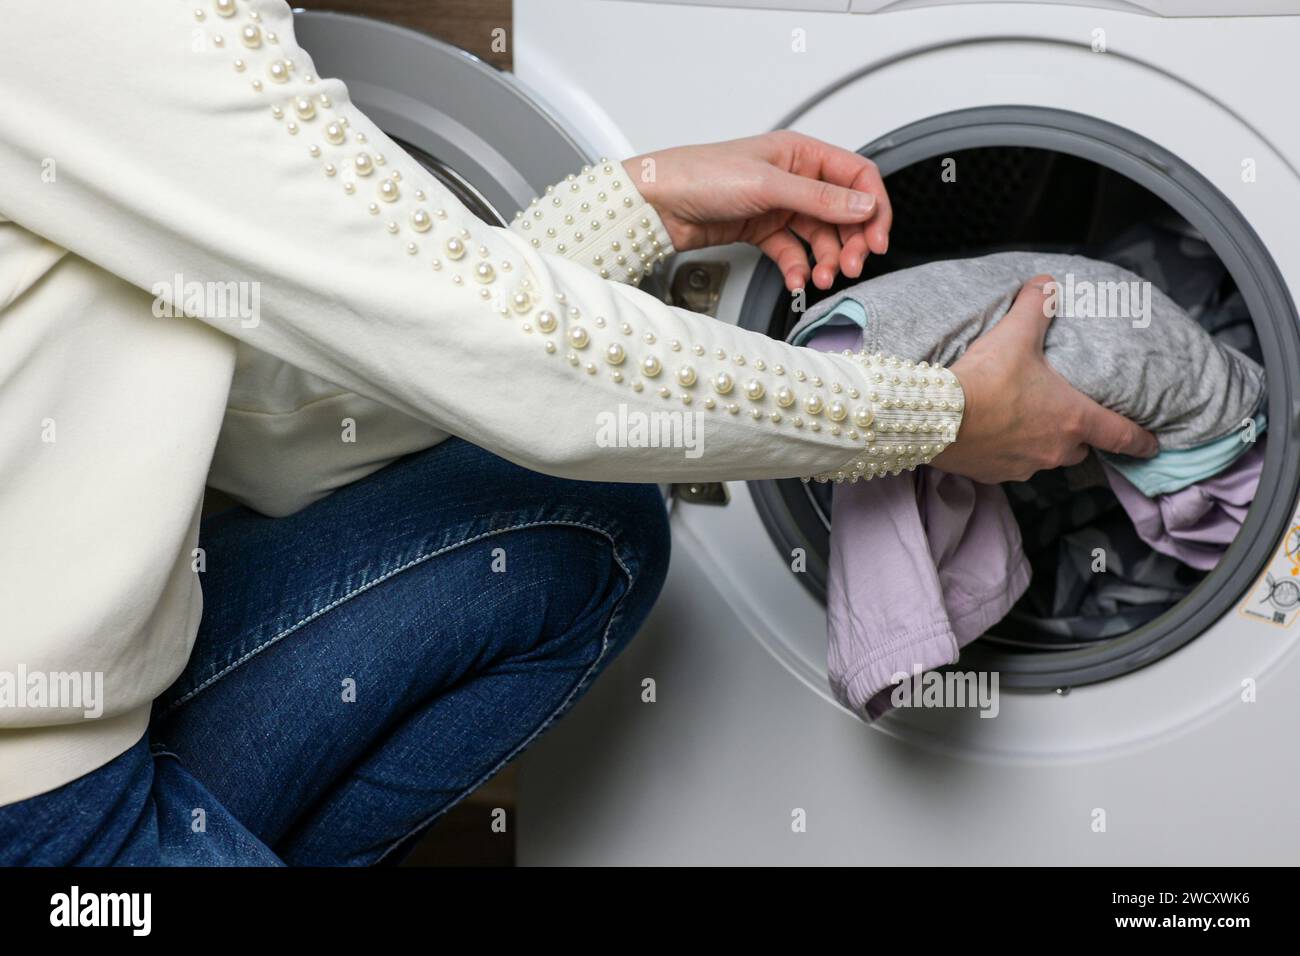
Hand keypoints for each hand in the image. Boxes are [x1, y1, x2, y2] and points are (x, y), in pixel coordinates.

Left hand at [624, 131, 890, 292]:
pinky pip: (793, 251)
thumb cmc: (701, 175)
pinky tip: (798, 279)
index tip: (877, 239)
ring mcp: (779, 205)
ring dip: (827, 259)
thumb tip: (863, 205)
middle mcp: (795, 178)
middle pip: (843, 212)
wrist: (656, 203)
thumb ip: (819, 199)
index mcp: (802, 153)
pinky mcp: (762, 229)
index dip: (873, 208)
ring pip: (820, 236)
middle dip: (852, 241)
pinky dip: (799, 267)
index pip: (857, 178)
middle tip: (852, 265)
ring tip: (822, 277)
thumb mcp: (768, 185)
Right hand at [933, 276, 1158, 483]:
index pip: (1121, 436)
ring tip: (1022, 423)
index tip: (1152, 445)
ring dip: (1041, 444)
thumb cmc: (986, 378)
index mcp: (1073, 418)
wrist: (936, 415)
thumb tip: (1046, 282)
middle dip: (1078, 436)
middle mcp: (1054, 449)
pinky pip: (1011, 466)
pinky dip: (1008, 453)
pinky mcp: (994, 474)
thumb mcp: (1015, 335)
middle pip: (1080, 449)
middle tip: (1067, 419)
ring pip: (1045, 458)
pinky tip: (992, 435)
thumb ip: (1036, 307)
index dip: (1141, 440)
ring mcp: (1024, 466)